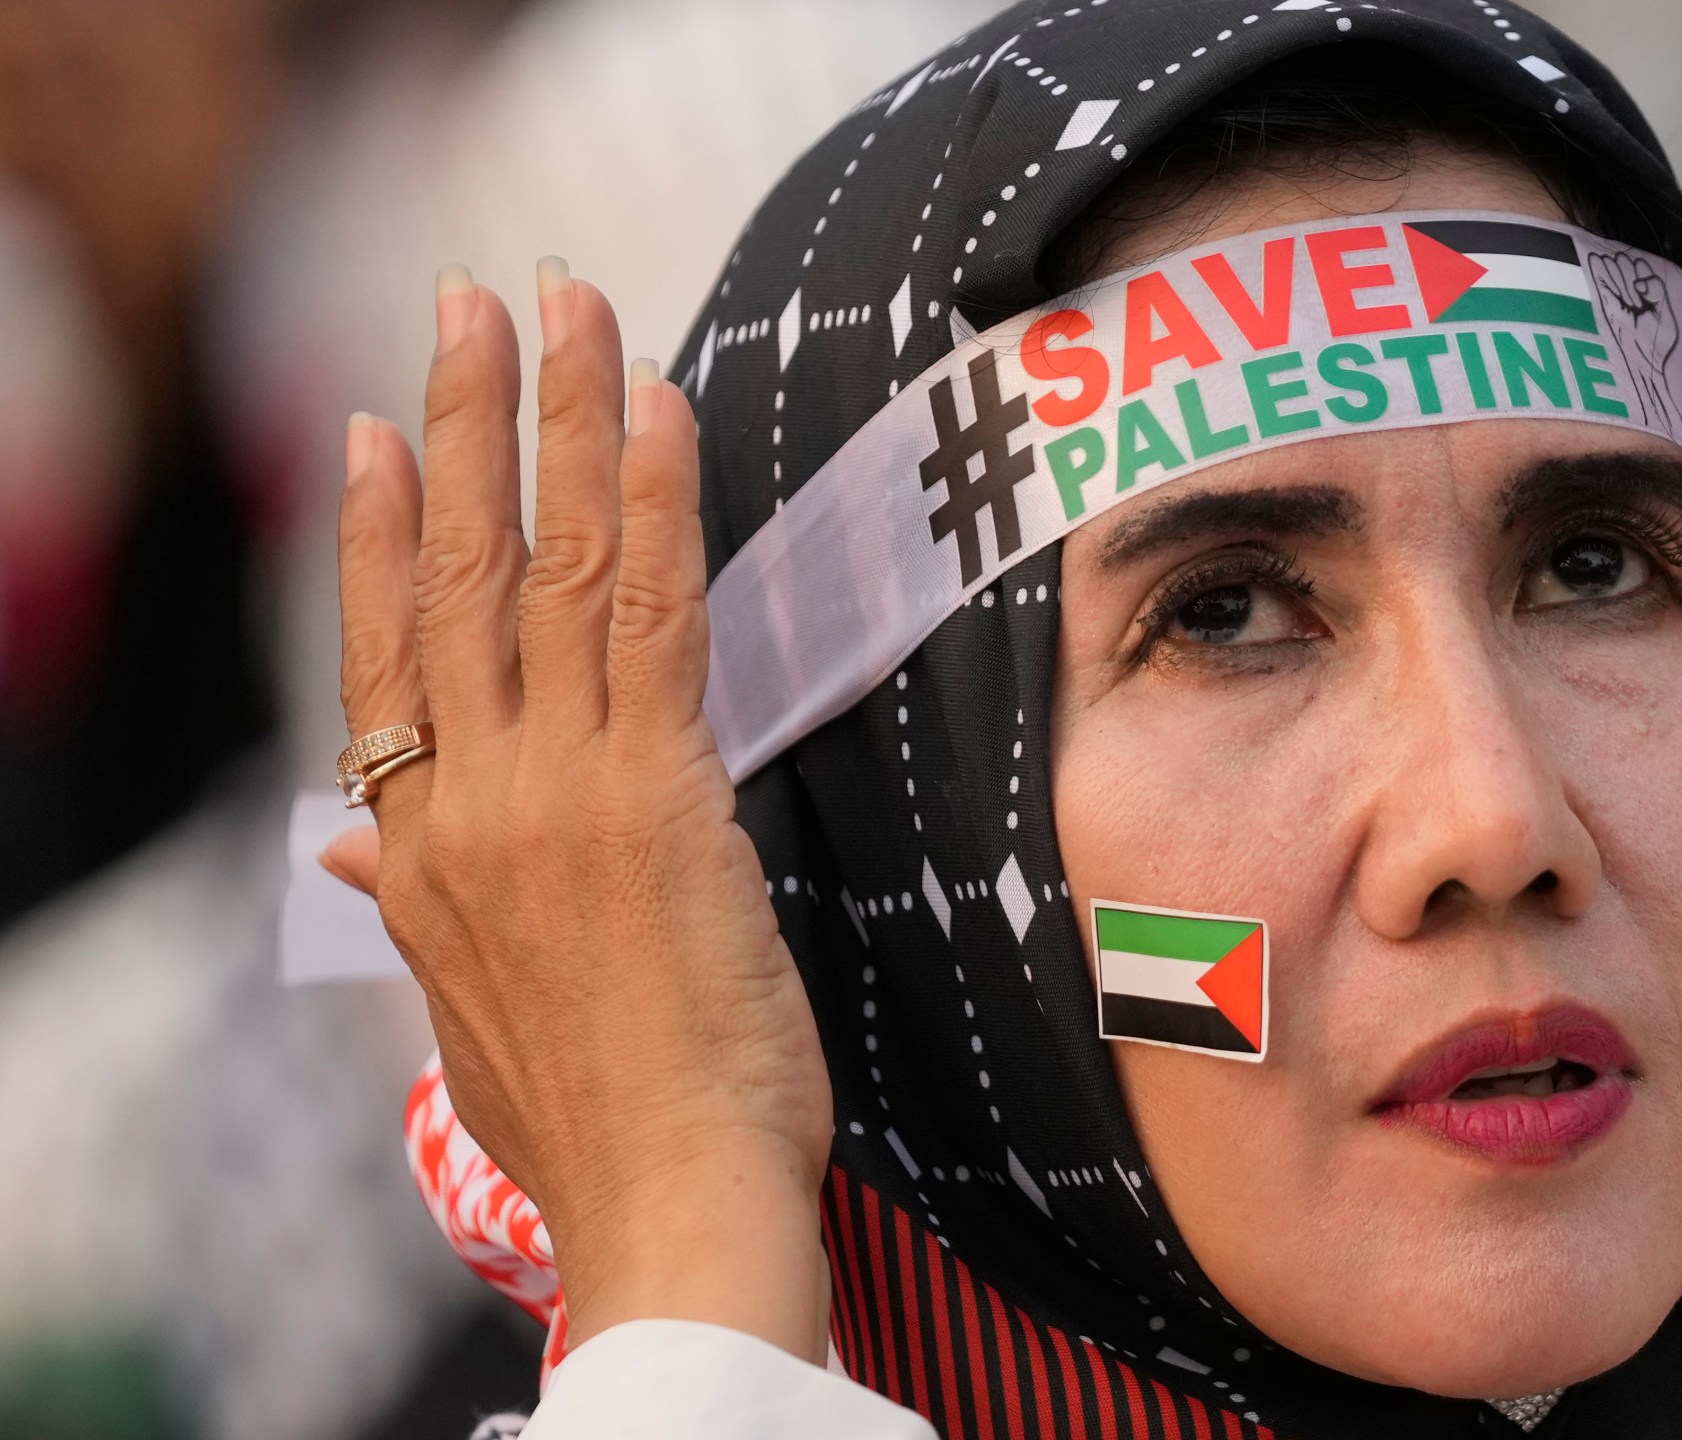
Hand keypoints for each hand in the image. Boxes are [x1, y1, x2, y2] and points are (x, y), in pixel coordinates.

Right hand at [325, 260, 832, 1358]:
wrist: (665, 1202)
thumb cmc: (593, 1124)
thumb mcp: (463, 1015)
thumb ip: (416, 907)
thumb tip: (359, 846)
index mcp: (420, 853)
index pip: (385, 654)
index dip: (380, 531)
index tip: (379, 428)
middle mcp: (469, 801)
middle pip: (456, 576)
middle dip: (465, 422)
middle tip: (473, 297)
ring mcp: (557, 788)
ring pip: (548, 567)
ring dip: (563, 418)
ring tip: (569, 299)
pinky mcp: (658, 794)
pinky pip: (653, 614)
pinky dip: (653, 501)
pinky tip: (662, 409)